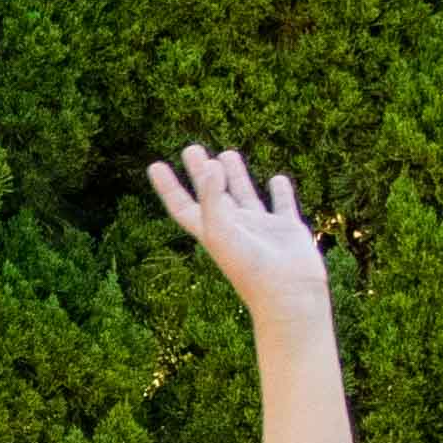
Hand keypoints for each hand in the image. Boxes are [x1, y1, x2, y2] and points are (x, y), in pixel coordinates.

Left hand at [148, 144, 327, 331]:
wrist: (288, 294)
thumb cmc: (250, 268)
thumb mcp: (223, 231)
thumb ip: (213, 198)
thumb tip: (210, 164)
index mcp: (210, 232)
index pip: (182, 205)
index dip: (167, 186)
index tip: (154, 165)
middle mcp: (232, 228)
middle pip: (211, 194)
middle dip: (200, 172)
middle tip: (191, 148)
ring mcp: (259, 228)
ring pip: (244, 194)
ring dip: (235, 175)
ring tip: (227, 153)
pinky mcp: (286, 228)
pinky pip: (282, 204)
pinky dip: (280, 190)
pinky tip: (277, 178)